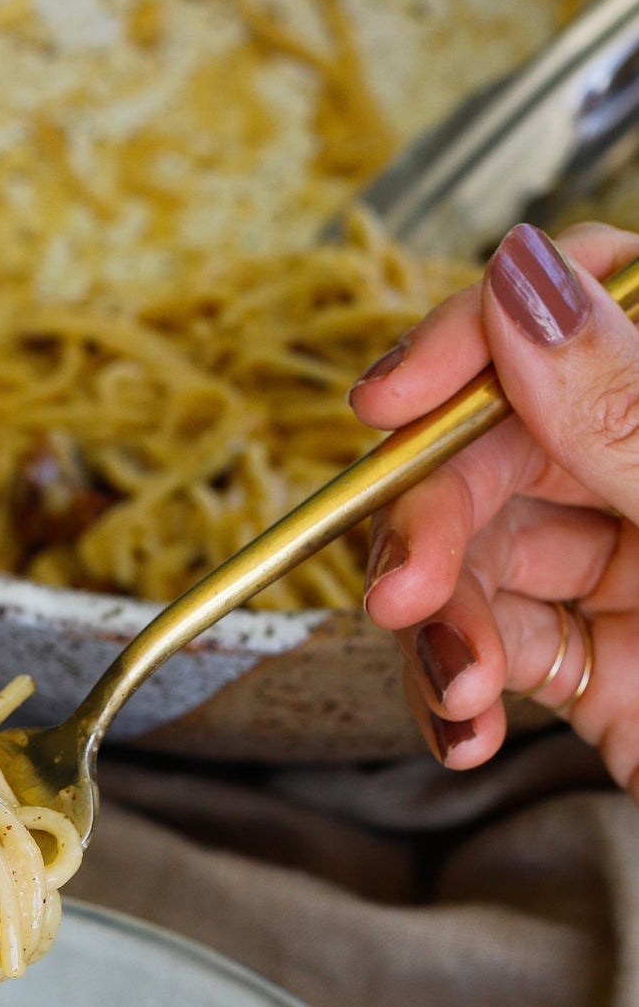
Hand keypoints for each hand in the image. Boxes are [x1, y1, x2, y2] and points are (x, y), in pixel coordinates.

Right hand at [353, 220, 638, 790]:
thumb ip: (631, 411)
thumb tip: (525, 280)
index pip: (596, 301)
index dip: (479, 337)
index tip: (392, 405)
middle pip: (506, 441)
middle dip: (436, 520)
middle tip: (406, 593)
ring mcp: (634, 569)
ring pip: (482, 554)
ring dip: (441, 627)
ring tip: (459, 691)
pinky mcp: (601, 670)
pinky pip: (495, 652)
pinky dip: (456, 693)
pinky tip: (466, 726)